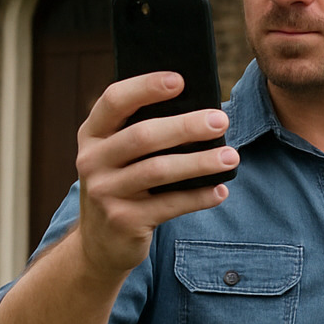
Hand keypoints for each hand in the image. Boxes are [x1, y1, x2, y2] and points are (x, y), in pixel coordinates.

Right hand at [74, 71, 238, 276]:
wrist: (100, 243)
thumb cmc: (124, 184)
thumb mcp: (119, 156)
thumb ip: (145, 132)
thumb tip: (201, 110)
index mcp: (93, 134)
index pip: (114, 100)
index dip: (145, 87)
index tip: (180, 80)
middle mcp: (92, 161)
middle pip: (143, 136)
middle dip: (186, 126)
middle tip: (221, 120)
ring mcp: (105, 192)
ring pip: (158, 170)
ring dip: (200, 162)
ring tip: (231, 156)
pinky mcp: (123, 221)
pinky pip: (170, 204)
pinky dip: (199, 196)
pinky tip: (221, 189)